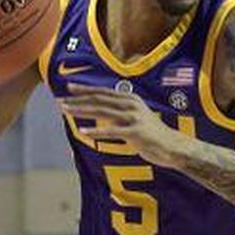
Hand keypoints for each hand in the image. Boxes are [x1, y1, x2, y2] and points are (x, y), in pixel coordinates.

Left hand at [58, 84, 190, 167]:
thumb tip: (101, 114)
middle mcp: (131, 105)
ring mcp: (134, 118)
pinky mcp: (136, 132)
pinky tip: (83, 132)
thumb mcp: (136, 119)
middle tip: (60, 101)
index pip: (103, 92)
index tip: (70, 88)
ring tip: (66, 110)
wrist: (173, 147)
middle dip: (78, 99)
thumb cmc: (153, 136)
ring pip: (103, 112)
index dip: (86, 89)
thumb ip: (121, 114)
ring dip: (82, 110)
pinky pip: (112, 131)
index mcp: (131, 100)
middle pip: (99, 99)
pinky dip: (96, 132)